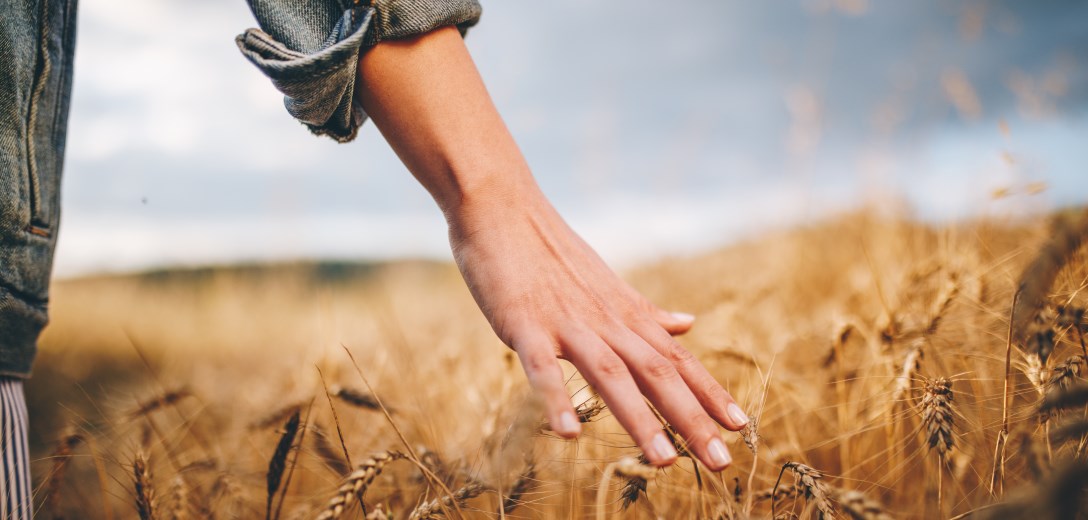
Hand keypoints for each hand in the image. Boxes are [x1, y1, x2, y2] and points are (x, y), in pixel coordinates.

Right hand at [354, 26, 747, 469]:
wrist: (503, 207)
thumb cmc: (551, 252)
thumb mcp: (607, 285)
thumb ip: (646, 313)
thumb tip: (689, 324)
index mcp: (625, 315)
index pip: (677, 359)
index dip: (710, 393)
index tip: (741, 428)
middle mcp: (606, 321)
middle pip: (656, 373)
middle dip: (691, 418)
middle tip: (721, 461)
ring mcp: (566, 323)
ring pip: (610, 374)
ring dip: (638, 418)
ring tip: (664, 461)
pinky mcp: (525, 325)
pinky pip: (541, 368)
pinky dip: (556, 399)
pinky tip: (568, 435)